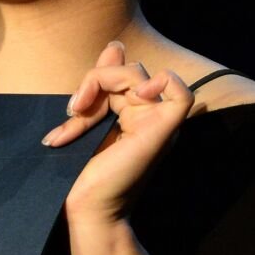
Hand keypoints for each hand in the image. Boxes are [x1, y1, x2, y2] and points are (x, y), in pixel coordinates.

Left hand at [43, 41, 192, 228]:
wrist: (89, 208)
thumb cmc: (86, 174)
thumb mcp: (89, 118)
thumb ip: (101, 85)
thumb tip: (116, 46)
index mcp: (137, 114)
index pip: (122, 73)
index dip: (96, 78)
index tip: (73, 107)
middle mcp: (151, 116)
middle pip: (129, 70)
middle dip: (95, 81)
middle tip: (74, 109)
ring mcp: (159, 123)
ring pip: (140, 74)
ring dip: (102, 82)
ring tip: (79, 111)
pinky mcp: (162, 131)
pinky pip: (181, 94)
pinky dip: (164, 82)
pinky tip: (141, 91)